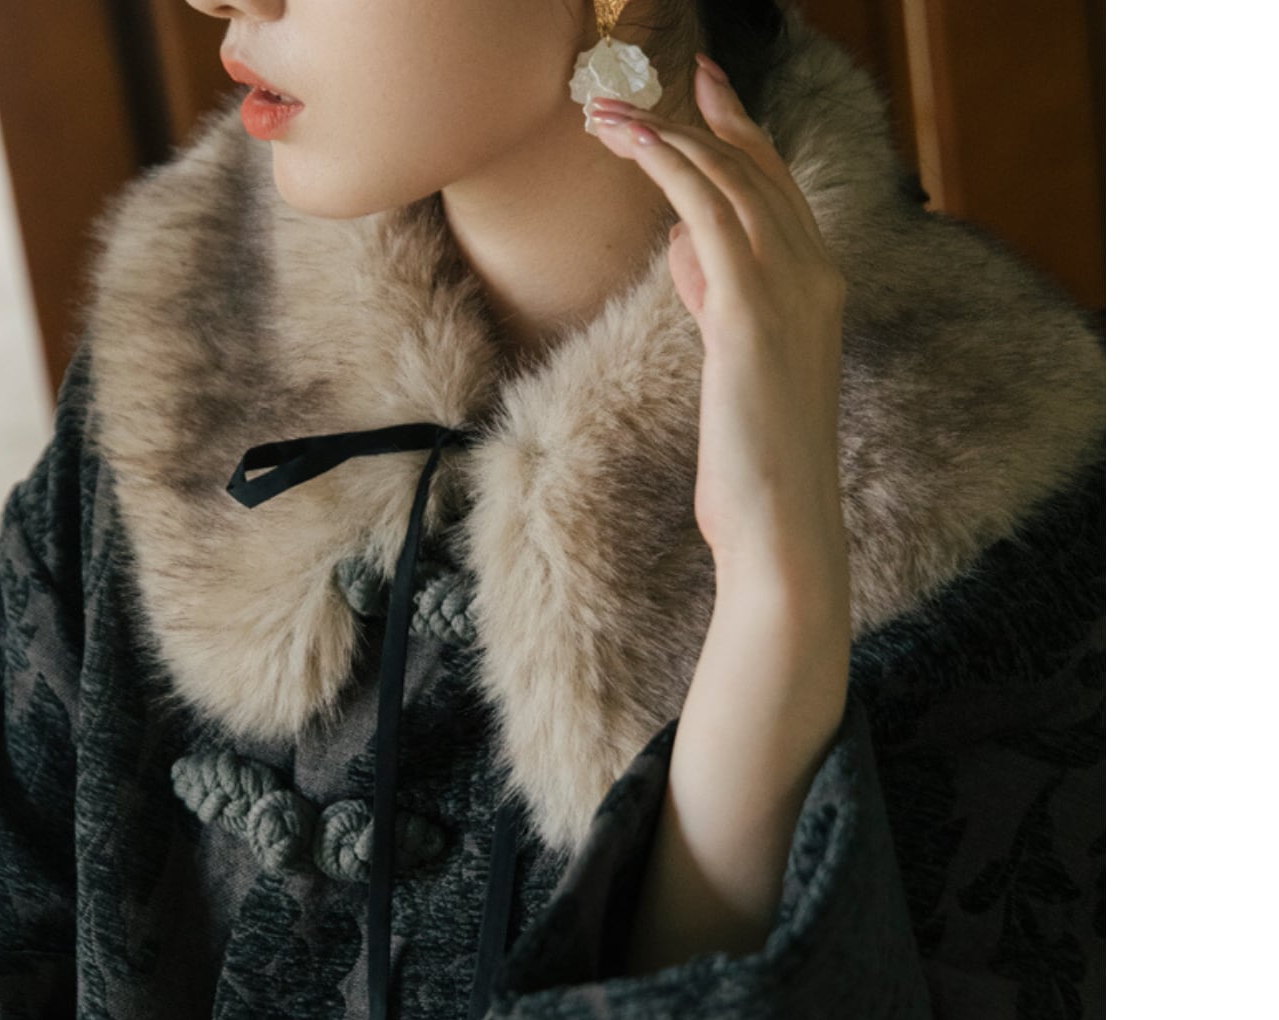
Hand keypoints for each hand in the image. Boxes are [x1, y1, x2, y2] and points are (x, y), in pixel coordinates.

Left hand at [590, 57, 850, 621]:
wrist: (782, 526)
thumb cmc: (756, 466)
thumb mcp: (735, 372)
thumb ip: (718, 303)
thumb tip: (683, 249)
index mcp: (817, 291)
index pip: (779, 192)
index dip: (742, 135)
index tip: (704, 94)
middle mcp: (815, 277)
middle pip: (758, 172)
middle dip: (701, 122)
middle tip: (644, 88)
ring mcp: (789, 291)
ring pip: (730, 182)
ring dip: (666, 138)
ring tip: (606, 115)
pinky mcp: (750, 313)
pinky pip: (708, 213)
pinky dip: (669, 168)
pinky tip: (630, 142)